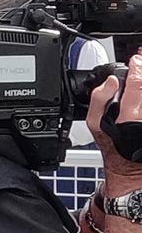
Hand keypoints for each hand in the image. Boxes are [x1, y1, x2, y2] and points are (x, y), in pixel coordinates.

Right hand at [87, 53, 141, 196]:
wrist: (132, 172)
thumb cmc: (113, 149)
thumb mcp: (95, 124)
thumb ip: (99, 100)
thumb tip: (110, 82)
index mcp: (129, 115)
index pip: (136, 82)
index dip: (137, 67)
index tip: (135, 60)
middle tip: (140, 63)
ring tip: (140, 81)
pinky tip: (139, 99)